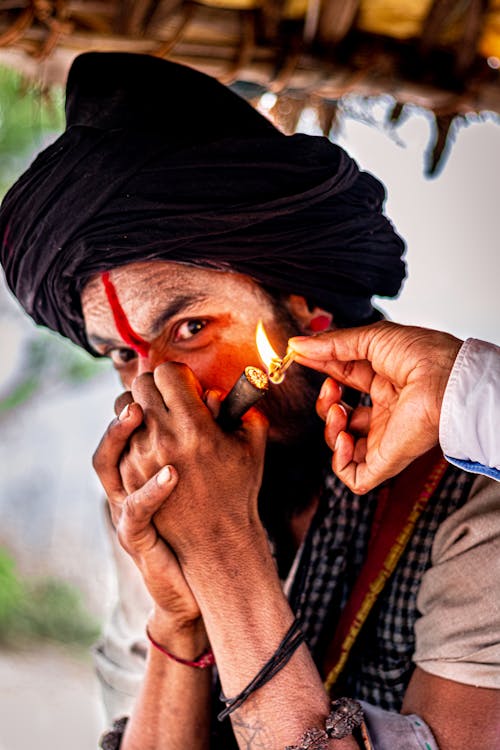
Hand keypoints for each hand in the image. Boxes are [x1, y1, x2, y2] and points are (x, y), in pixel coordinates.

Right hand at [92, 401, 200, 625]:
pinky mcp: (134, 536)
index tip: (157, 378)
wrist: (202, 575)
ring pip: (106, 465)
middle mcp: (125, 482)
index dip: (134, 398)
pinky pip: (134, 510)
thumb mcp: (205, 471)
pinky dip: (150, 490)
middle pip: (109, 435)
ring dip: (119, 435)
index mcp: (141, 464)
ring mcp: (125, 508)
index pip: (125, 422)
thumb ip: (207, 436)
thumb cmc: (204, 517)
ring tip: (137, 413)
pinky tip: (171, 474)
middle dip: (123, 409)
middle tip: (142, 389)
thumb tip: (217, 396)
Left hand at [118, 362, 268, 564]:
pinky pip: (119, 437)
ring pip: (123, 407)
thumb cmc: (238, 488)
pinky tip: (150, 438)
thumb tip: (220, 390)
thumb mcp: (252, 445)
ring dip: (140, 406)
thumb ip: (244, 409)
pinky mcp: (126, 476)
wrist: (215, 540)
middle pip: (142, 384)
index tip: (189, 387)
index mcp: (194, 427)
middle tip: (173, 398)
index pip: (168, 373)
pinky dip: (132, 431)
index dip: (179, 375)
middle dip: (158, 386)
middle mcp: (162, 439)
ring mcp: (139, 458)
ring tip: (157, 417)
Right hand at [290, 321, 461, 492]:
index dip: (322, 372)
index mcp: (385, 383)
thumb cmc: (421, 354)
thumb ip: (330, 346)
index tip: (302, 359)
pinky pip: (355, 476)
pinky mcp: (386, 460)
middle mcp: (385, 411)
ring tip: (338, 411)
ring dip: (328, 428)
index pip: (343, 381)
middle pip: (340, 415)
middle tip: (330, 388)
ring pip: (342, 446)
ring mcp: (385, 437)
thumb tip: (297, 346)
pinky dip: (338, 460)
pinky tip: (342, 437)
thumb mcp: (369, 339)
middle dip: (325, 402)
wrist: (443, 379)